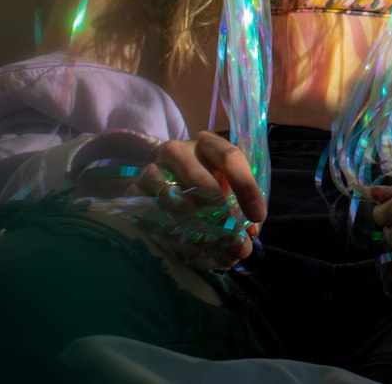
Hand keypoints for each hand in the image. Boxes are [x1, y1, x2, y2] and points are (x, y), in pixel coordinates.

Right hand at [78, 130, 266, 270]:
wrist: (158, 188)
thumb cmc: (203, 187)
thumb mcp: (225, 190)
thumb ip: (240, 210)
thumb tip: (247, 241)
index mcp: (208, 143)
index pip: (231, 157)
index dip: (247, 188)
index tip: (257, 218)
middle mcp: (180, 149)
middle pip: (203, 180)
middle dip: (222, 216)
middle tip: (233, 240)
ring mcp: (154, 166)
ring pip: (175, 198)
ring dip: (195, 229)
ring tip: (211, 249)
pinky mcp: (134, 187)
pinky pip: (152, 212)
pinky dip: (169, 232)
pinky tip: (183, 244)